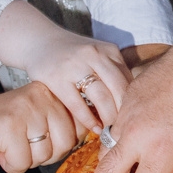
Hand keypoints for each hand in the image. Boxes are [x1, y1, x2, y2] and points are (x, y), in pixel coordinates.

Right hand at [0, 1, 130, 134]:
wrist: (38, 41)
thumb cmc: (73, 55)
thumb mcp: (97, 55)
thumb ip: (113, 72)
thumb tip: (132, 103)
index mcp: (109, 50)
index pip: (128, 80)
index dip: (133, 102)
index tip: (134, 118)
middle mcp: (94, 54)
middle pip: (119, 89)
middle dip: (124, 112)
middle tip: (125, 129)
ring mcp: (74, 65)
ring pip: (101, 97)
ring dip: (108, 118)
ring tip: (111, 131)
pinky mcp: (56, 78)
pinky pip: (78, 104)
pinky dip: (88, 120)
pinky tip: (94, 128)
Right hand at [0, 82, 76, 172]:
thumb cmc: (1, 124)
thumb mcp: (37, 117)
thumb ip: (62, 124)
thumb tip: (94, 135)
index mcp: (51, 93)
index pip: (78, 129)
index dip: (59, 144)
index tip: (39, 139)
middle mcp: (41, 97)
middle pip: (65, 144)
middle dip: (44, 155)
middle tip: (22, 146)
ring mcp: (24, 110)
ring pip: (44, 155)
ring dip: (25, 160)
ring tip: (9, 145)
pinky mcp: (8, 126)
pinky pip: (22, 163)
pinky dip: (10, 165)